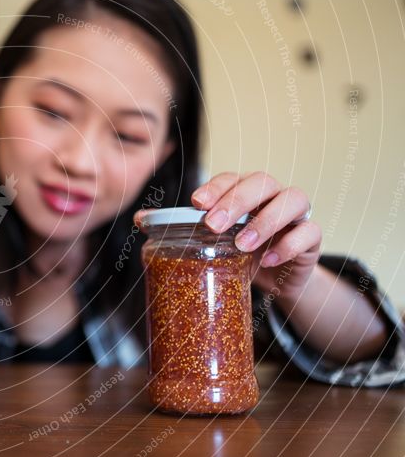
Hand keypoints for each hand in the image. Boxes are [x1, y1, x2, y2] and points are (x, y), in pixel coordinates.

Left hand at [191, 171, 321, 300]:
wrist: (276, 279)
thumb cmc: (242, 254)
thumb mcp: (214, 243)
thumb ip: (186, 229)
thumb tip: (145, 220)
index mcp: (245, 192)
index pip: (232, 178)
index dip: (216, 187)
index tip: (197, 203)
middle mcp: (272, 195)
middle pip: (261, 182)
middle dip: (236, 201)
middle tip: (213, 225)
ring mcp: (296, 214)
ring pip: (293, 199)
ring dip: (265, 221)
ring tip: (241, 245)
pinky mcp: (312, 237)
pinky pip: (310, 231)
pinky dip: (289, 245)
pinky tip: (268, 260)